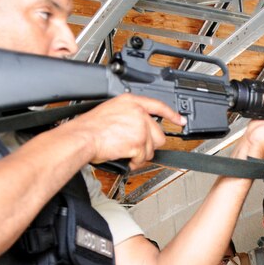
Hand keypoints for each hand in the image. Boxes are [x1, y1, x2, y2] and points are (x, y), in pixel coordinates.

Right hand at [63, 94, 184, 169]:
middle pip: (159, 134)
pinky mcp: (139, 142)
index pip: (158, 106)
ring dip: (140, 155)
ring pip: (152, 149)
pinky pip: (143, 158)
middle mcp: (139, 113)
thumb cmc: (90, 128)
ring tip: (125, 152)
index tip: (180, 120)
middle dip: (149, 145)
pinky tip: (124, 157)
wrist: (83, 137)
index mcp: (131, 102)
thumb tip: (139, 126)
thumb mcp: (111, 111)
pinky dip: (135, 162)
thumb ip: (129, 115)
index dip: (172, 114)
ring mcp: (140, 128)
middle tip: (135, 148)